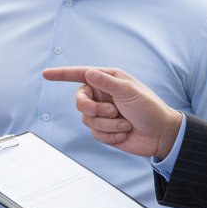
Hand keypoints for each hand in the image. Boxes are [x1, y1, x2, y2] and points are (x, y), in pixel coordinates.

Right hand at [42, 66, 181, 157]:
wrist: (161, 134)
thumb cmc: (149, 108)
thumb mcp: (129, 92)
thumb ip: (106, 82)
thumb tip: (87, 72)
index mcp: (108, 80)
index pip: (80, 75)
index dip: (62, 75)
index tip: (45, 74)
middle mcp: (102, 95)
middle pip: (80, 101)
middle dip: (94, 109)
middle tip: (111, 111)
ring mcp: (102, 113)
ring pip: (87, 120)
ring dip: (108, 124)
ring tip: (125, 123)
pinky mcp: (104, 130)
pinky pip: (95, 133)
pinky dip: (110, 134)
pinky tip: (125, 132)